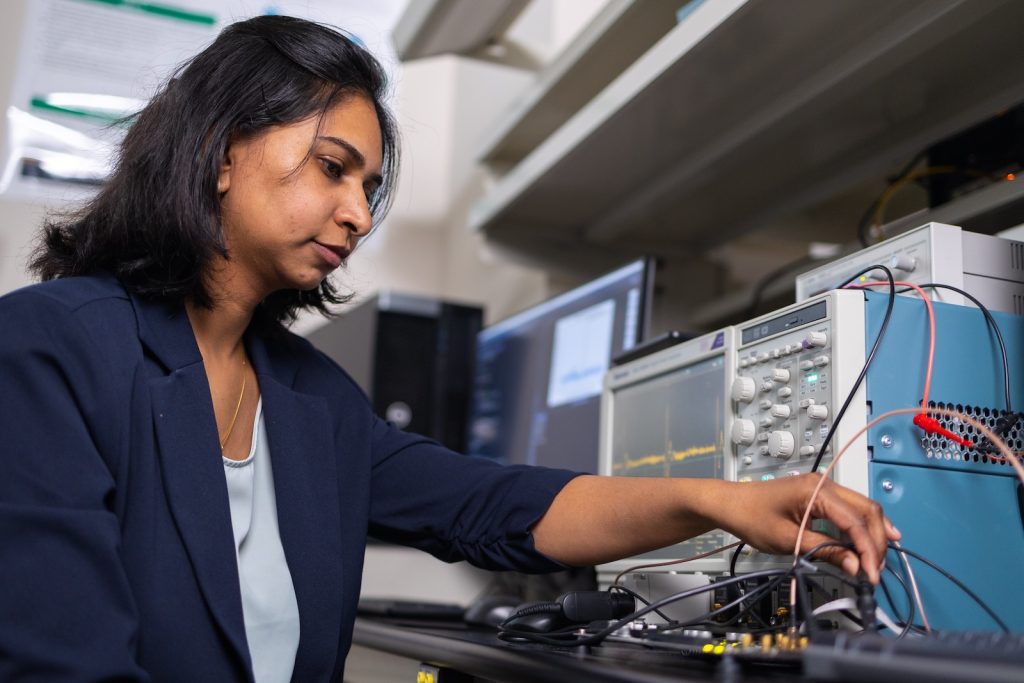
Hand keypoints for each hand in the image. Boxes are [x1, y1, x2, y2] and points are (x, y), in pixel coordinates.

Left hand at [716, 474, 899, 582]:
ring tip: (876, 561)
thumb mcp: (788, 540)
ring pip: (862, 508)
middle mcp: (824, 484)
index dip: (867, 550)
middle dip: (876, 541)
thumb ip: (825, 551)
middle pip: (866, 510)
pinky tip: (870, 541)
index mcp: (816, 491)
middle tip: (876, 570)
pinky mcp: (820, 494)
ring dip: (872, 534)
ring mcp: (823, 487)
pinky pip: (850, 508)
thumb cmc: (751, 518)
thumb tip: (855, 566)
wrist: (730, 503)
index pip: (854, 521)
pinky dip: (861, 526)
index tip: (871, 575)